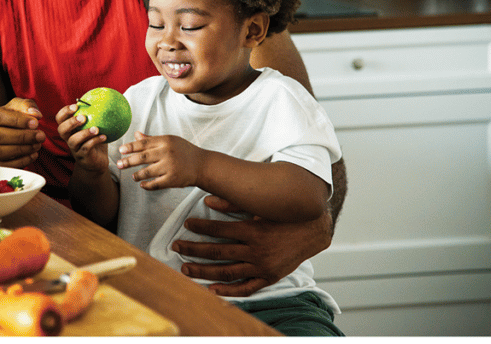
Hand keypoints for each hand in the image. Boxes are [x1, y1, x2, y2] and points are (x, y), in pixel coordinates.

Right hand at [0, 98, 45, 167]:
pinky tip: (32, 155)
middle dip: (22, 137)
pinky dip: (19, 162)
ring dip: (21, 150)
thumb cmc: (6, 116)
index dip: (17, 120)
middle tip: (40, 136)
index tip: (35, 123)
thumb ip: (26, 106)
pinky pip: (1, 165)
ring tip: (37, 145)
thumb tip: (36, 114)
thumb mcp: (15, 106)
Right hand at [56, 103, 109, 173]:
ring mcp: (74, 149)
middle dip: (70, 122)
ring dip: (84, 133)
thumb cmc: (95, 142)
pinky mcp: (82, 157)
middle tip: (83, 117)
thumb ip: (95, 116)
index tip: (75, 106)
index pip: (60, 119)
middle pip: (62, 130)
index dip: (64, 112)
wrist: (97, 162)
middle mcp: (69, 138)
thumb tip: (105, 99)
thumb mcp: (95, 127)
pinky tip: (104, 137)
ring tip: (96, 129)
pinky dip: (95, 141)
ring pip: (73, 140)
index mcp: (69, 129)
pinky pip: (86, 148)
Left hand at [116, 132, 202, 189]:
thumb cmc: (184, 151)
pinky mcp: (173, 179)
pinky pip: (156, 184)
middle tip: (118, 164)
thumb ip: (152, 139)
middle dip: (128, 161)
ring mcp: (170, 167)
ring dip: (137, 175)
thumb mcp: (170, 141)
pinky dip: (147, 185)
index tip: (120, 150)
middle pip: (142, 157)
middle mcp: (167, 153)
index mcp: (165, 141)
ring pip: (147, 172)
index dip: (130, 147)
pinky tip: (142, 185)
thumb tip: (136, 134)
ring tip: (133, 176)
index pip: (144, 143)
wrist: (202, 165)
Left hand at [171, 195, 332, 296]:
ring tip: (184, 268)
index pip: (219, 230)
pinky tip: (211, 289)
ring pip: (226, 272)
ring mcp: (262, 267)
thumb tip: (208, 199)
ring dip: (203, 271)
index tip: (186, 224)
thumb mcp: (261, 205)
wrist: (314, 230)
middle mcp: (256, 251)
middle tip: (176, 247)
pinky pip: (246, 288)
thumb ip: (234, 202)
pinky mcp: (269, 277)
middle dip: (193, 250)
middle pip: (217, 252)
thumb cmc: (285, 215)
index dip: (200, 227)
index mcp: (254, 231)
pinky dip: (229, 291)